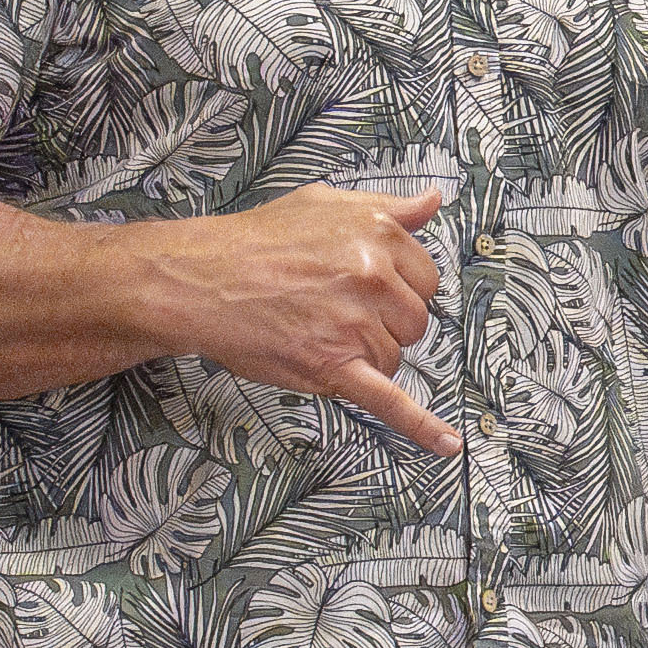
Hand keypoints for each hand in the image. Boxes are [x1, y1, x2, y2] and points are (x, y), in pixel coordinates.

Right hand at [143, 187, 455, 452]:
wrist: (199, 278)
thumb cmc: (256, 241)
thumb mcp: (324, 203)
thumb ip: (386, 207)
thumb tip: (433, 202)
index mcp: (379, 236)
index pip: (424, 279)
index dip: (396, 289)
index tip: (364, 288)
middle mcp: (374, 277)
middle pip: (413, 321)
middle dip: (383, 323)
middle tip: (334, 310)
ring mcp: (356, 324)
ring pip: (393, 358)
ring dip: (364, 354)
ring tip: (317, 332)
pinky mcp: (333, 366)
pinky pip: (388, 401)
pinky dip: (420, 426)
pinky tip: (447, 445)